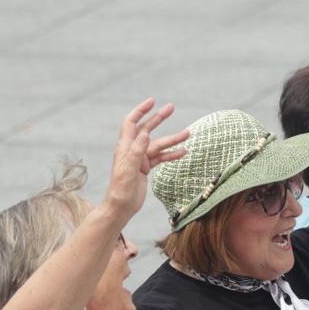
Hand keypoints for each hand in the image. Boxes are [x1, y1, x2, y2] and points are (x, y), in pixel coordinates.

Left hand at [102, 99, 190, 218]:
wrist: (121, 207)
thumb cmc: (120, 190)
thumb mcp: (128, 170)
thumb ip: (136, 151)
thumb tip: (145, 133)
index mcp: (125, 147)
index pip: (132, 122)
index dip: (141, 110)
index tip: (153, 101)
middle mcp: (132, 150)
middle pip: (147, 129)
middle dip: (158, 118)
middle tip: (171, 107)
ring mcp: (140, 159)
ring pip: (158, 145)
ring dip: (172, 140)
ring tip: (187, 134)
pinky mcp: (146, 168)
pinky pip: (161, 158)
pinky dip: (171, 155)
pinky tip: (183, 152)